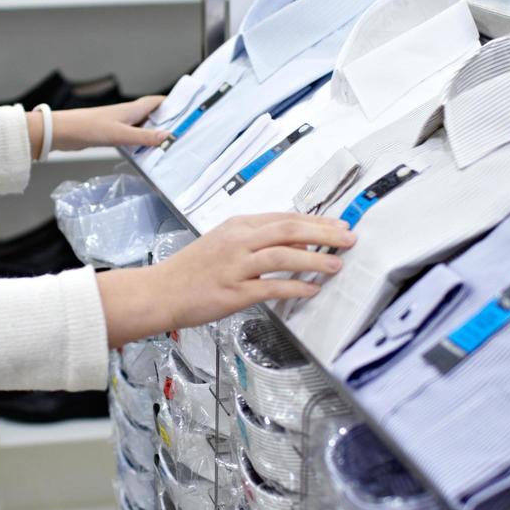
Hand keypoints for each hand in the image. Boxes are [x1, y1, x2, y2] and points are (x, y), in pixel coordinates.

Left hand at [38, 95, 170, 153]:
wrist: (64, 132)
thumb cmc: (90, 127)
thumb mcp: (121, 134)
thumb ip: (144, 136)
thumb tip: (168, 136)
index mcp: (132, 109)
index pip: (156, 102)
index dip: (171, 103)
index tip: (186, 107)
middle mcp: (127, 114)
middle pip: (151, 114)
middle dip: (166, 120)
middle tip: (182, 130)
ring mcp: (118, 124)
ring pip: (142, 127)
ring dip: (153, 133)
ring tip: (167, 144)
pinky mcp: (111, 134)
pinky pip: (131, 136)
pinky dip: (140, 142)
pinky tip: (144, 152)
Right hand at [96, 213, 354, 347]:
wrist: (161, 291)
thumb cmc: (192, 269)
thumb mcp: (225, 244)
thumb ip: (259, 241)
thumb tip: (298, 244)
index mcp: (237, 226)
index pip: (284, 217)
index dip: (315, 221)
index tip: (339, 225)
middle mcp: (238, 240)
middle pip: (288, 230)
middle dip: (323, 233)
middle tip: (348, 238)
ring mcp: (235, 266)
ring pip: (282, 255)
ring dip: (314, 259)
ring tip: (336, 264)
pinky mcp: (233, 292)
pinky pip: (270, 287)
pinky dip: (295, 287)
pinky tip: (312, 290)